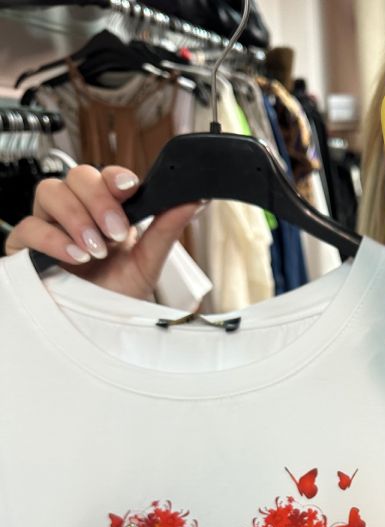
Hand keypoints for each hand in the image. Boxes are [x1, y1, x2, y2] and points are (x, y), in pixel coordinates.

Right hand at [4, 164, 201, 300]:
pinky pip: (29, 227)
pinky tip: (75, 256)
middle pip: (78, 176)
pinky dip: (54, 239)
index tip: (129, 187)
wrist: (99, 329)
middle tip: (116, 232)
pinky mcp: (26, 246)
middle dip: (100, 200)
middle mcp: (76, 211)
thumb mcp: (148, 264)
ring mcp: (49, 225)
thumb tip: (195, 199)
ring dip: (77, 218)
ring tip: (95, 250)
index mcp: (106, 209)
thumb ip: (166, 230)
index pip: (106, 177)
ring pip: (50, 191)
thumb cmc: (119, 295)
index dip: (115, 177)